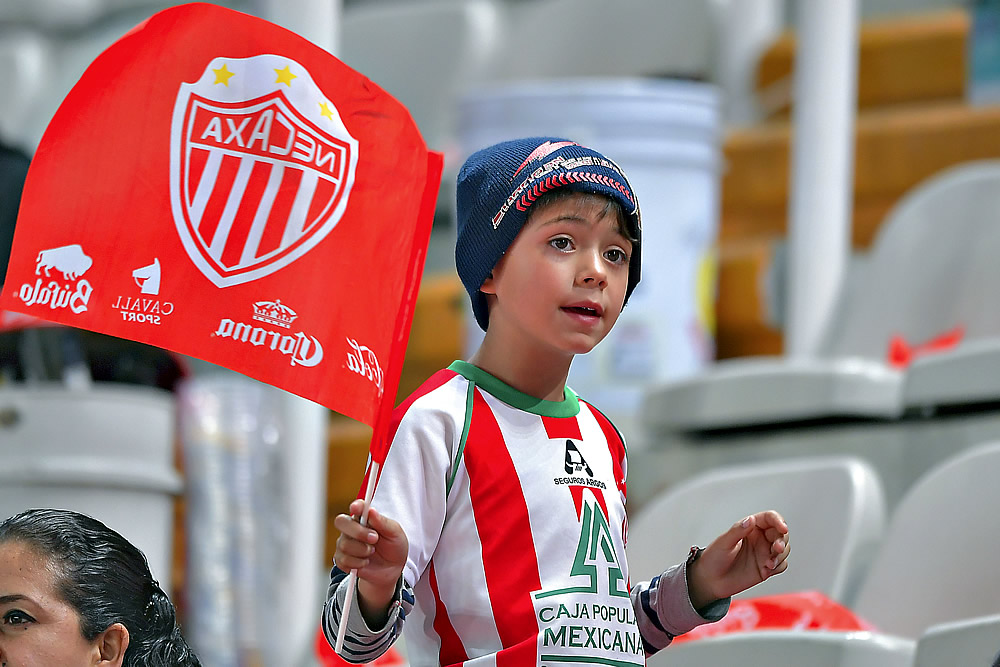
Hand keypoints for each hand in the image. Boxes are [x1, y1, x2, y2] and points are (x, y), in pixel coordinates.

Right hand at [334, 498, 408, 625]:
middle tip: (375, 538)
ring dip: (362, 551)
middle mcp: (352, 528)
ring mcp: (345, 543)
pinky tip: (365, 562)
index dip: (355, 506)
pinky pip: (343, 560)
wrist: (392, 569)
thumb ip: (383, 522)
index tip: (357, 508)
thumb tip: (371, 510)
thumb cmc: (394, 547)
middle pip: (342, 522)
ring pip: (344, 544)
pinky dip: (357, 563)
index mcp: (365, 517)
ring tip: (372, 552)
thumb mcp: (395, 533)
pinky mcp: (342, 559)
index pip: (357, 507)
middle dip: (358, 532)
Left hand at [686, 510, 789, 608]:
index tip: (782, 528)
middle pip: (780, 534)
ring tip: (768, 564)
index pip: (769, 518)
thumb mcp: (724, 542)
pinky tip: (765, 571)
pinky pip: (782, 565)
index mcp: (750, 527)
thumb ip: (738, 531)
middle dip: (782, 541)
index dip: (778, 521)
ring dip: (780, 556)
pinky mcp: (767, 567)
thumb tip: (751, 519)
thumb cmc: (714, 558)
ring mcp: (764, 553)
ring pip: (784, 550)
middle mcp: (759, 538)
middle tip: (776, 549)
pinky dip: (777, 567)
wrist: (710, 580)